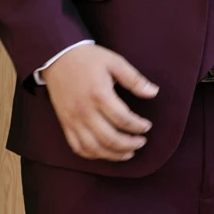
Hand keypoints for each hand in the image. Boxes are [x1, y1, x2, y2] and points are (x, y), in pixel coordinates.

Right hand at [42, 44, 158, 161]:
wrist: (58, 57)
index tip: (147, 126)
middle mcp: (85, 111)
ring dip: (113, 155)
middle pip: (110, 138)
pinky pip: (78, 148)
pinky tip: (105, 152)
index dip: (138, 126)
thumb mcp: (115, 62)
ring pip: (94, 148)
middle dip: (129, 144)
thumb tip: (154, 92)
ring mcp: (73, 120)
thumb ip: (134, 79)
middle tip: (141, 142)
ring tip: (128, 153)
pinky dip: (93, 155)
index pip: (123, 119)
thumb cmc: (89, 58)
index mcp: (99, 94)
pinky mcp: (65, 124)